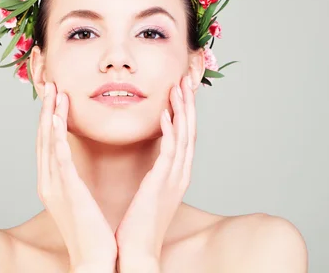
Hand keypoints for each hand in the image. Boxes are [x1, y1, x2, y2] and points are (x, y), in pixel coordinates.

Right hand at [37, 82, 116, 270]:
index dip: (49, 118)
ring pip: (49, 142)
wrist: (93, 257)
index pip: (48, 143)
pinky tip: (58, 120)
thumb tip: (76, 161)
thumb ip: (73, 177)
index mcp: (51, 182)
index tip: (54, 96)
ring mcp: (54, 185)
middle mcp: (48, 181)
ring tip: (55, 92)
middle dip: (46, 110)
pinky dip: (57, 136)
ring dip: (51, 116)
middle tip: (50, 85)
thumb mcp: (78, 198)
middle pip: (44, 137)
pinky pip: (60, 158)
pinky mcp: (67, 190)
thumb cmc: (90, 229)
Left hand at [115, 74, 196, 265]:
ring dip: (182, 110)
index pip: (185, 134)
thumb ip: (154, 171)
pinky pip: (169, 152)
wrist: (137, 250)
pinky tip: (166, 114)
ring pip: (184, 136)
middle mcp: (180, 173)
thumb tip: (151, 157)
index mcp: (177, 173)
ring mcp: (174, 178)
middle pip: (190, 129)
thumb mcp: (150, 190)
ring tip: (179, 86)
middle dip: (189, 102)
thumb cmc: (139, 222)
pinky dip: (170, 131)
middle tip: (188, 77)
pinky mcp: (162, 183)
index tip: (181, 87)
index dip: (185, 109)